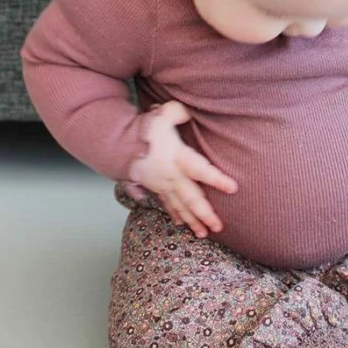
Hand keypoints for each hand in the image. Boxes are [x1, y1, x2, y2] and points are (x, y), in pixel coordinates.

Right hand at [128, 101, 237, 237]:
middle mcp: (171, 176)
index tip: (233, 189)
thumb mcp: (161, 115)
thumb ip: (177, 113)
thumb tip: (188, 113)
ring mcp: (162, 185)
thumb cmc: (142, 130)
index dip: (217, 180)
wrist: (114, 144)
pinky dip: (174, 215)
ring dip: (192, 221)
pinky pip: (166, 205)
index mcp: (177, 159)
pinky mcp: (154, 188)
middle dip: (205, 214)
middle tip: (219, 227)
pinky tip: (182, 224)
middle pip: (191, 199)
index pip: (201, 170)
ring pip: (179, 207)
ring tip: (204, 234)